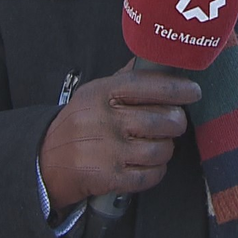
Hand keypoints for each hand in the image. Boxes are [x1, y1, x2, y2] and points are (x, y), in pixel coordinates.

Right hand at [39, 63, 201, 210]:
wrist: (43, 162)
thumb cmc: (80, 124)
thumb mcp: (94, 94)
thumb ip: (126, 78)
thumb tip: (158, 59)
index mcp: (101, 93)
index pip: (148, 84)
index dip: (178, 88)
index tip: (194, 92)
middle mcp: (103, 120)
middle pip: (164, 119)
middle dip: (176, 122)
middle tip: (173, 123)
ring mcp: (106, 151)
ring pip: (162, 149)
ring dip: (166, 149)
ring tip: (155, 145)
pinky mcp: (108, 178)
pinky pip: (151, 175)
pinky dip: (155, 171)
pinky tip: (146, 164)